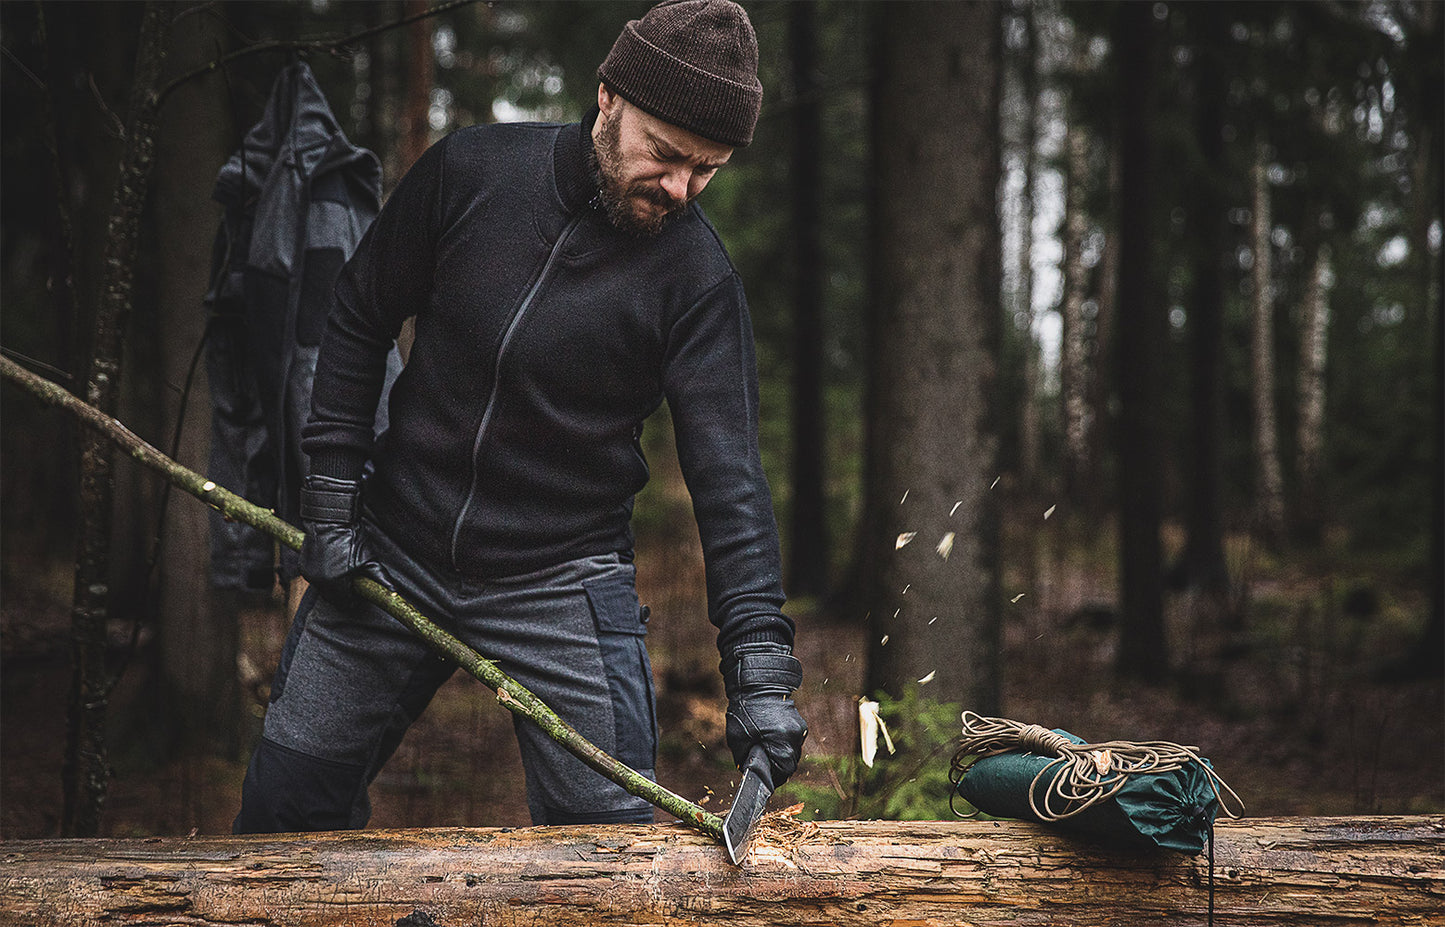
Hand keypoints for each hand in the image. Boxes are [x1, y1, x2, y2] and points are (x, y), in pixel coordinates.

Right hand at [298, 475, 389, 598]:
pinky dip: (323, 577)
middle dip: (343, 594)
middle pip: (333, 598)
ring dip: (332, 586)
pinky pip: (314, 579)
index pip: (345, 602)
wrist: (331, 520)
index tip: (359, 593)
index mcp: (336, 583)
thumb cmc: (351, 538)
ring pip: (323, 589)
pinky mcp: (303, 566)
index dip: (354, 598)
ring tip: (343, 573)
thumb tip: (393, 590)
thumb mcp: (369, 559)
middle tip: (352, 584)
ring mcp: (309, 574)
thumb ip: (380, 578)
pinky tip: (332, 566)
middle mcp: (319, 581)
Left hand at [723, 643, 807, 788]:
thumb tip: (750, 772)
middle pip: (790, 764)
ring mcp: (799, 729)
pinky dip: (784, 743)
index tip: (764, 777)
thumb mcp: (738, 741)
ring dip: (781, 754)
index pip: (784, 773)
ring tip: (765, 746)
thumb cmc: (745, 712)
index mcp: (782, 743)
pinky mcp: (799, 722)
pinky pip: (793, 741)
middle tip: (763, 763)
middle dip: (777, 766)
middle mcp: (795, 737)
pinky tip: (770, 735)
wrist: (756, 684)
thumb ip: (746, 760)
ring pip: (793, 753)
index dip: (773, 778)